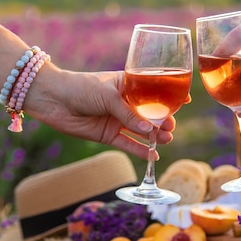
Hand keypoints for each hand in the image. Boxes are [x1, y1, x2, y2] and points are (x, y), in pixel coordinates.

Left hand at [23, 67, 175, 159]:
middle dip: (163, 119)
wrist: (53, 99)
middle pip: (150, 113)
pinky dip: (140, 150)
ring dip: (155, 136)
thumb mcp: (109, 95)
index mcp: (128, 85)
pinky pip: (128, 144)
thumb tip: (150, 130)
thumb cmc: (81, 87)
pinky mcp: (108, 135)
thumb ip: (129, 113)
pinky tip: (153, 156)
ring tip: (167, 139)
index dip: (170, 95)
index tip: (186, 101)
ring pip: (141, 130)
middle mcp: (125, 103)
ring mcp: (117, 119)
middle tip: (171, 126)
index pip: (153, 89)